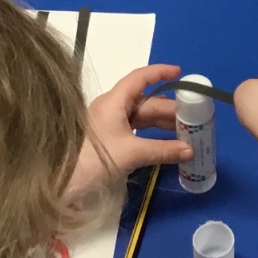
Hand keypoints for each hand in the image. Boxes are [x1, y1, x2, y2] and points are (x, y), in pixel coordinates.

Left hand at [68, 64, 192, 198]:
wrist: (63, 184)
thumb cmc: (94, 161)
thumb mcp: (131, 154)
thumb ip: (162, 150)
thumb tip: (190, 151)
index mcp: (113, 102)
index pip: (139, 78)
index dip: (160, 72)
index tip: (180, 73)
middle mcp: (111, 108)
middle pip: (145, 101)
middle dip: (169, 108)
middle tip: (193, 117)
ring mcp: (109, 124)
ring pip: (141, 117)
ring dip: (162, 123)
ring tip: (185, 130)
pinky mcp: (109, 140)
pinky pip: (136, 130)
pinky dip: (152, 134)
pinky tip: (167, 142)